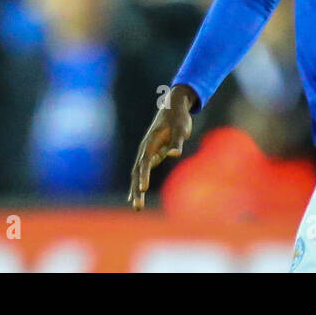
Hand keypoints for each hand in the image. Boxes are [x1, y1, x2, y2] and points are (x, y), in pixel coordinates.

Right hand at [128, 84, 195, 210]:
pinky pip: (141, 173)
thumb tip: (174, 153)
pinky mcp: (151, 155)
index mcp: (151, 143)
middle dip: (136, 190)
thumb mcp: (181, 128)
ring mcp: (146, 153)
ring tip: (137, 208)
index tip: (142, 189)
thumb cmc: (178, 118)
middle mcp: (145, 149)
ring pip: (138, 174)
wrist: (173, 107)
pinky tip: (134, 197)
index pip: (145, 162)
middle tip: (137, 207)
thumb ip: (177, 141)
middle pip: (138, 172)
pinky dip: (137, 184)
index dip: (143, 175)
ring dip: (136, 191)